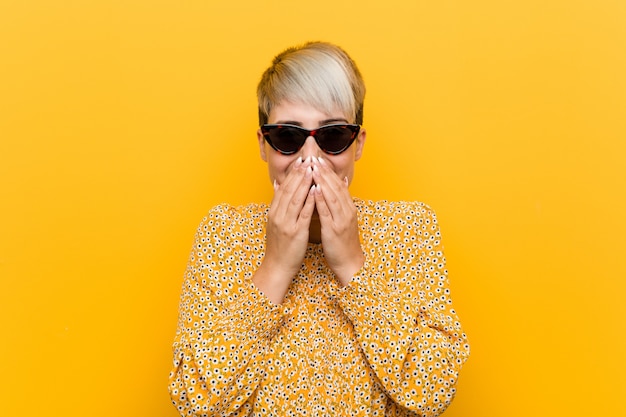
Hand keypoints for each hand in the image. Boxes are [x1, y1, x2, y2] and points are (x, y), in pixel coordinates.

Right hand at [253, 157, 315, 303]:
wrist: (276, 266)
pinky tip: (316, 191)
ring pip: (296, 199)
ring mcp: (286, 223)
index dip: (292, 173)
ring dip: (304, 183)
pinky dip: (309, 201)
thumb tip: (278, 185)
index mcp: (274, 212)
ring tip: (312, 169)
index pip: (284, 188)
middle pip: (289, 190)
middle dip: (299, 173)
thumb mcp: (275, 222)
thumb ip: (278, 204)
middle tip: (307, 158)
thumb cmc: (279, 245)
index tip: (300, 161)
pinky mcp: (296, 232)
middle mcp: (278, 215)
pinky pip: (304, 214)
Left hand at [312, 157, 364, 285]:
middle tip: (313, 158)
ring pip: (332, 196)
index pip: (338, 185)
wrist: (350, 263)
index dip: (328, 171)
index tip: (318, 160)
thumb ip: (341, 203)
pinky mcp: (334, 229)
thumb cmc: (344, 242)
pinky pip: (327, 212)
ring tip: (312, 168)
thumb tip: (341, 184)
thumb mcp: (344, 220)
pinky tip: (314, 189)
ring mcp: (342, 220)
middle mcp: (347, 211)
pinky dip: (321, 199)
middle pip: (335, 187)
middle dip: (324, 171)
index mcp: (349, 208)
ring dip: (322, 181)